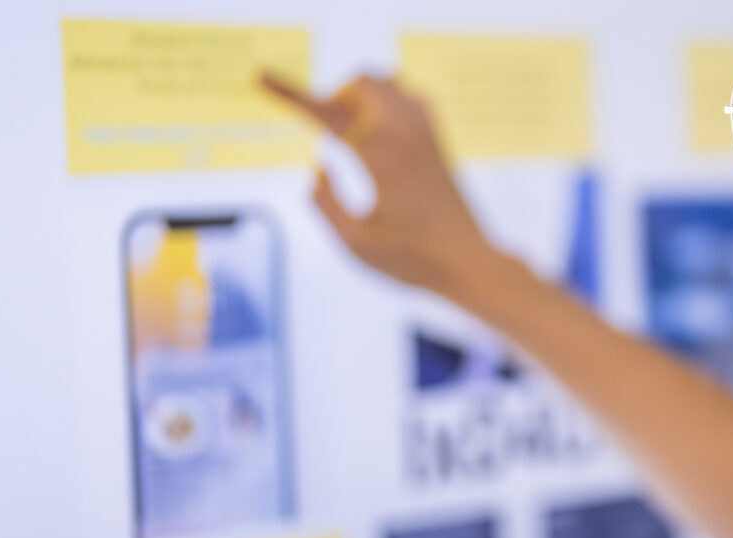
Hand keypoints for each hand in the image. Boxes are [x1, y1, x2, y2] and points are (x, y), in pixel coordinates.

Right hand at [260, 72, 501, 293]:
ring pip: (390, 84)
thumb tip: (317, 168)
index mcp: (382, 159)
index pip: (328, 114)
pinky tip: (380, 134)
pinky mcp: (439, 143)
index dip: (290, 95)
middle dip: (335, 96)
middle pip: (364, 84)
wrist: (470, 263)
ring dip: (362, 97)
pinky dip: (387, 103)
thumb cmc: (414, 260)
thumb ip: (326, 204)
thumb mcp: (355, 244)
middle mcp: (407, 137)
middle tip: (326, 130)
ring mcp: (428, 136)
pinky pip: (410, 99)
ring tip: (353, 135)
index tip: (262, 80)